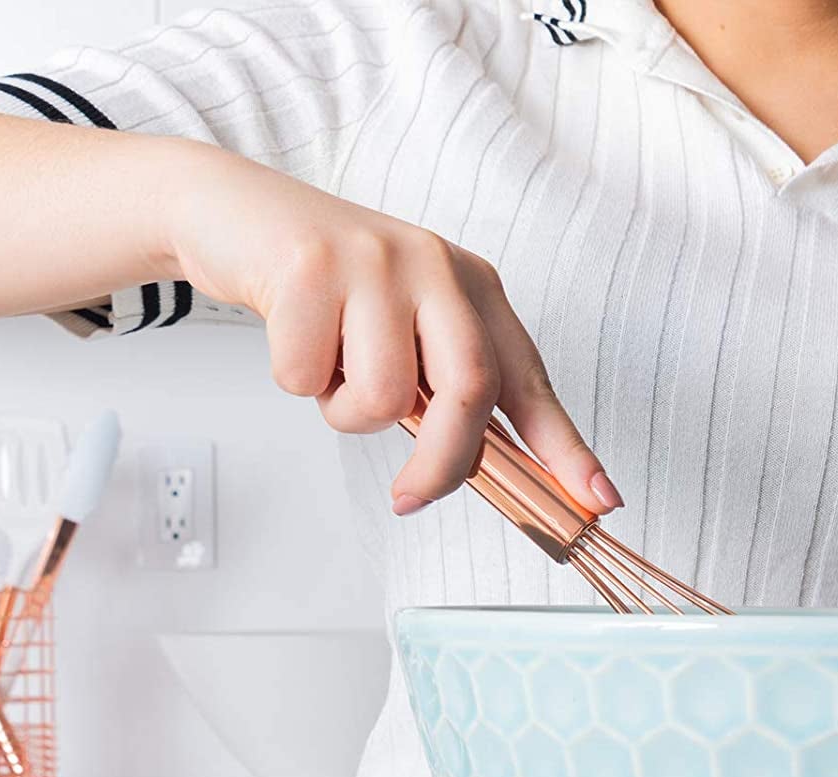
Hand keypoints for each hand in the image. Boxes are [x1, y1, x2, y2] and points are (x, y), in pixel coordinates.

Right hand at [165, 144, 619, 515]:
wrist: (236, 214)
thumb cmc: (330, 293)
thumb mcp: (404, 332)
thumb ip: (443, 390)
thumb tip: (475, 468)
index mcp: (473, 289)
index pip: (530, 381)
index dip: (567, 447)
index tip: (600, 501)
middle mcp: (437, 268)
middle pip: (470, 391)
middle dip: (443, 464)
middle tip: (410, 498)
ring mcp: (376, 261)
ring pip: (383, 397)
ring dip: (345, 410)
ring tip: (328, 365)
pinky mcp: (311, 266)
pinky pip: (309, 378)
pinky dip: (296, 380)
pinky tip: (292, 333)